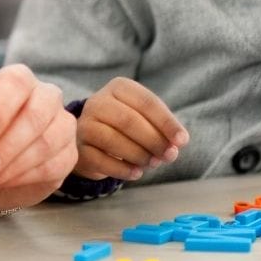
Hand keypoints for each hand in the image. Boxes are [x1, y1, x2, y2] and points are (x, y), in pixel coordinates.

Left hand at [0, 64, 77, 208]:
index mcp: (17, 80)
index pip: (16, 83)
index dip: (0, 108)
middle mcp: (45, 96)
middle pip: (36, 114)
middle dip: (6, 146)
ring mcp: (62, 124)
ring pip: (47, 142)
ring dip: (13, 166)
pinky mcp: (69, 154)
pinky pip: (54, 166)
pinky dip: (24, 177)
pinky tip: (4, 181)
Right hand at [74, 77, 188, 180]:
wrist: (94, 139)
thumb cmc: (127, 127)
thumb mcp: (145, 119)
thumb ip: (161, 130)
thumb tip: (175, 146)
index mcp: (119, 88)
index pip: (146, 101)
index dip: (166, 122)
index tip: (182, 141)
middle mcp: (97, 102)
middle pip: (128, 120)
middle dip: (154, 141)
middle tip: (169, 156)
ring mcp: (84, 124)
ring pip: (113, 140)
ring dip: (139, 156)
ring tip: (152, 163)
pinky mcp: (79, 147)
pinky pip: (102, 160)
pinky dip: (123, 170)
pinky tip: (136, 173)